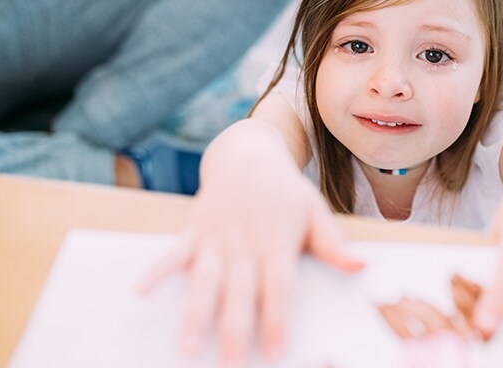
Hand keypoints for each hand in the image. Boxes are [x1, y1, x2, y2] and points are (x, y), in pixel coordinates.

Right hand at [138, 123, 362, 366]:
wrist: (248, 155)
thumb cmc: (286, 193)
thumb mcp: (315, 212)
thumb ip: (333, 244)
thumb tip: (362, 267)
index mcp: (278, 242)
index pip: (278, 287)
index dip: (276, 320)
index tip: (275, 352)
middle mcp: (245, 243)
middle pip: (239, 292)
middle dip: (235, 331)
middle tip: (230, 367)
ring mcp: (216, 237)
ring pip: (204, 280)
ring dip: (195, 315)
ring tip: (188, 348)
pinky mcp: (193, 231)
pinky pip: (173, 254)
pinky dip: (156, 272)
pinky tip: (140, 293)